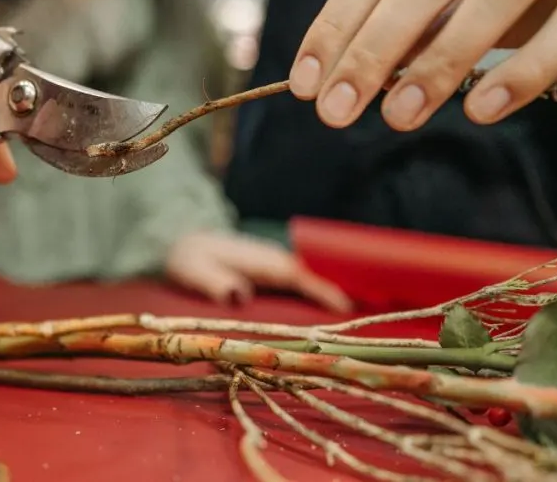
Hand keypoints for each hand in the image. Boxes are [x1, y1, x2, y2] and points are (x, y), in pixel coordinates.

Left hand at [164, 231, 352, 313]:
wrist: (181, 241)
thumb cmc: (188, 260)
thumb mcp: (193, 272)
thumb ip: (213, 283)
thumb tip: (238, 294)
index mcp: (260, 261)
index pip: (297, 276)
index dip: (322, 290)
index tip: (346, 306)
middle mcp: (273, 260)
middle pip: (314, 277)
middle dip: (341, 291)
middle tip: (375, 313)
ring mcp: (274, 264)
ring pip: (311, 279)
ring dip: (333, 292)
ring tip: (364, 315)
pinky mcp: (272, 270)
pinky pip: (302, 282)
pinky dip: (319, 292)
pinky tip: (334, 309)